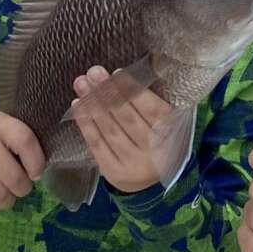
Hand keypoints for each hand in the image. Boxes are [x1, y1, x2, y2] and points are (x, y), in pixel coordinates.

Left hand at [72, 66, 171, 194]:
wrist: (160, 179)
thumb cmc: (163, 139)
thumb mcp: (168, 120)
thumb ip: (151, 101)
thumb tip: (122, 76)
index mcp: (174, 135)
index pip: (151, 109)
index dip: (132, 90)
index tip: (116, 73)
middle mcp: (155, 153)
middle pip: (127, 118)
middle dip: (107, 92)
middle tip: (93, 72)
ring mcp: (134, 165)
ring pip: (110, 130)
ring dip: (92, 104)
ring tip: (82, 84)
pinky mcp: (115, 173)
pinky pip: (97, 145)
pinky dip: (86, 124)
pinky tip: (78, 106)